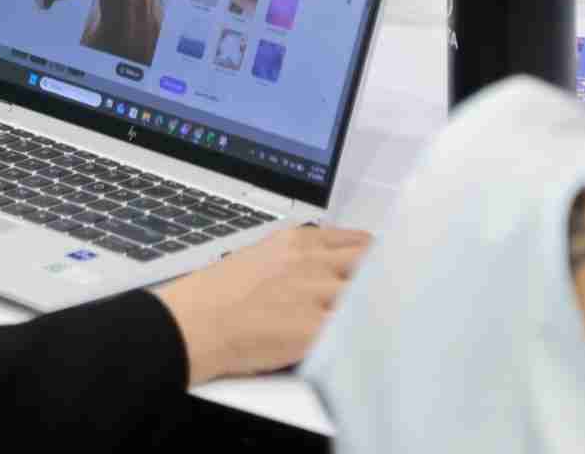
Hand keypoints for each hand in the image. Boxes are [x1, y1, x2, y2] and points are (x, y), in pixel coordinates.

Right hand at [154, 226, 368, 384]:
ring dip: (373, 308)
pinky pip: (354, 329)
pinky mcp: (314, 329)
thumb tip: (327, 269)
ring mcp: (315, 294)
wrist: (194, 323)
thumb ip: (299, 259)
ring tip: (380, 321)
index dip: (375, 259)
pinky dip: (361, 335)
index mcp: (298, 241)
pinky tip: (364, 342)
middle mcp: (311, 262)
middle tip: (390, 295)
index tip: (385, 268)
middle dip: (381, 280)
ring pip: (368, 296)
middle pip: (370, 265)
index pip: (358, 242)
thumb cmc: (218, 297)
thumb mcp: (261, 257)